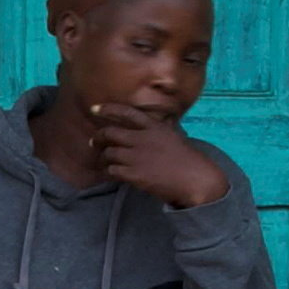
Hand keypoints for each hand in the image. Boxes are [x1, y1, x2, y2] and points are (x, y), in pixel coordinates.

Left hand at [80, 97, 233, 210]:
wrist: (194, 178)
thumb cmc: (187, 158)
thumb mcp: (173, 135)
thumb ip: (157, 128)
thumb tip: (150, 123)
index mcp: (153, 127)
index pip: (126, 112)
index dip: (108, 109)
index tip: (94, 109)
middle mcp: (142, 139)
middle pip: (110, 133)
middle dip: (99, 137)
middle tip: (94, 142)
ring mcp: (137, 157)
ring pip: (109, 153)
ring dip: (104, 157)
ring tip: (104, 161)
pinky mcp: (135, 174)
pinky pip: (112, 170)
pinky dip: (109, 171)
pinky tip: (112, 173)